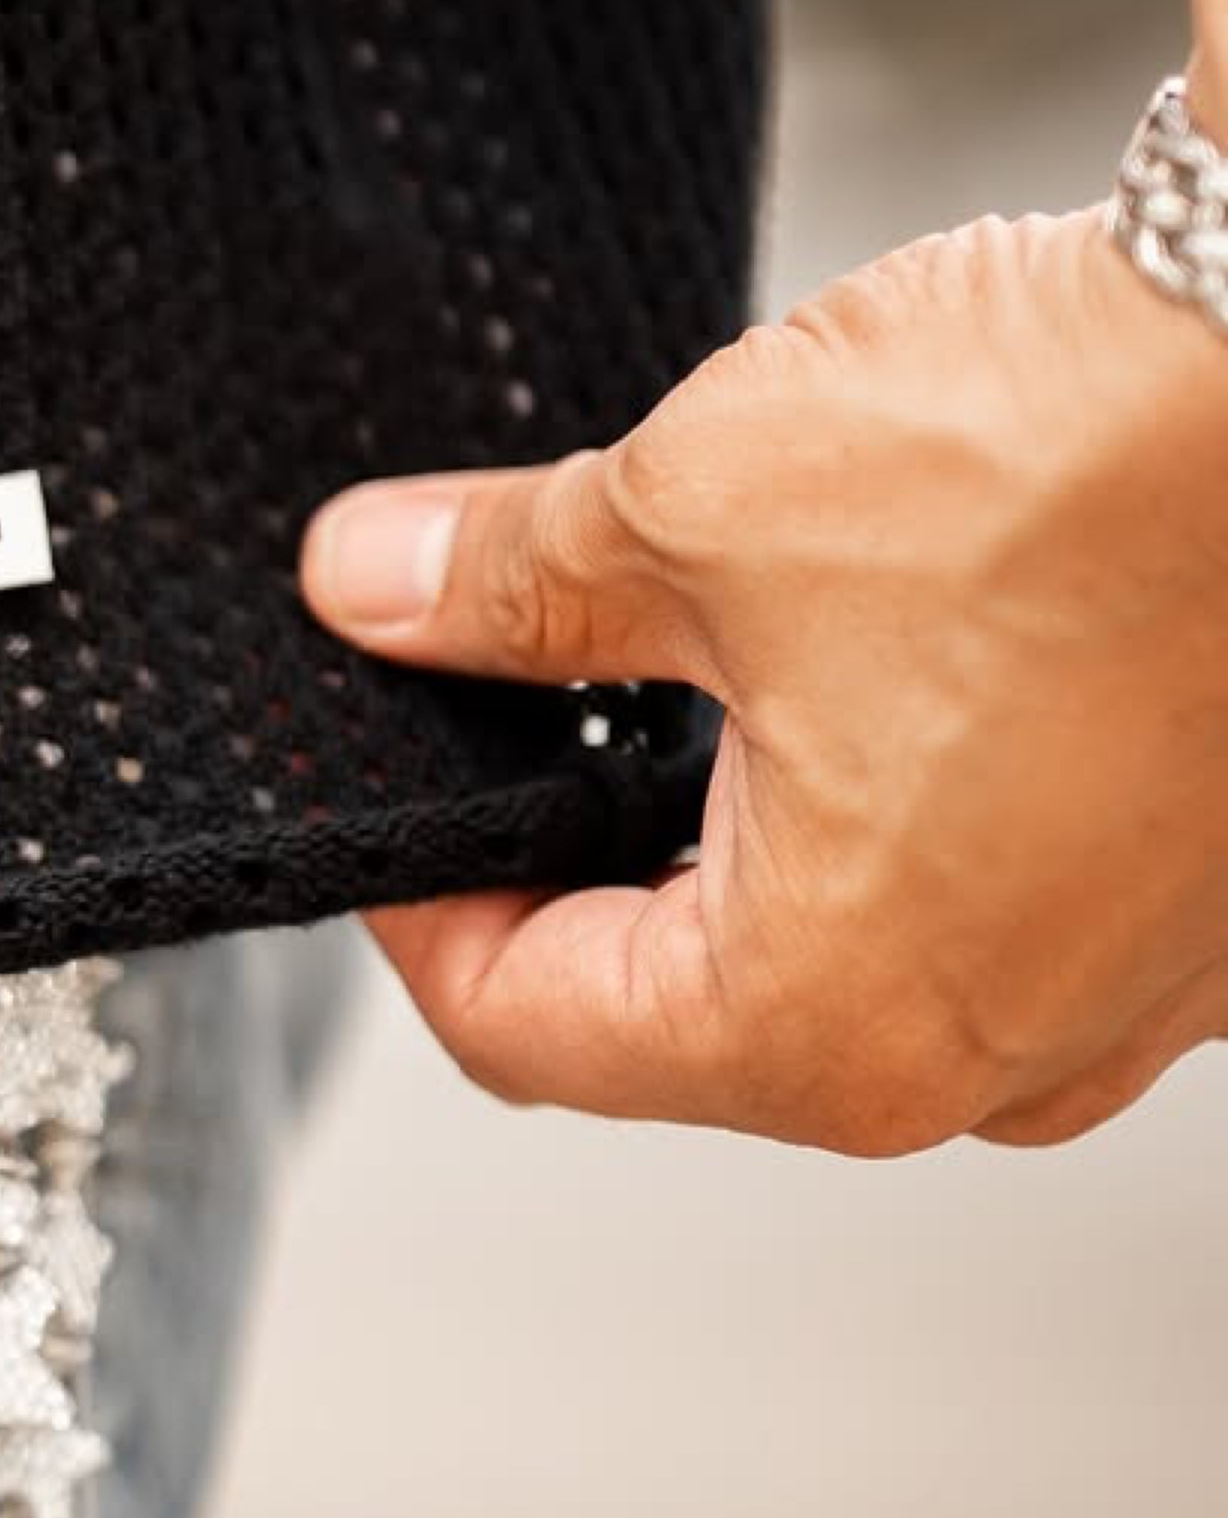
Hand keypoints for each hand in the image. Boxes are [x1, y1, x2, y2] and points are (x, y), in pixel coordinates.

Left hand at [295, 196, 1227, 1149]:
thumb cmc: (1073, 460)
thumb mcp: (698, 511)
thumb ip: (506, 589)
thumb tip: (373, 593)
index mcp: (842, 1027)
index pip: (529, 1028)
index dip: (416, 896)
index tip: (387, 773)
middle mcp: (1003, 1057)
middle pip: (690, 1004)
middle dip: (584, 846)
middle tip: (515, 683)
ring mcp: (1132, 989)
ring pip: (854, 938)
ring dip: (749, 807)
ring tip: (700, 636)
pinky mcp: (1211, 896)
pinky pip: (999, 878)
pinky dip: (907, 782)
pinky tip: (880, 637)